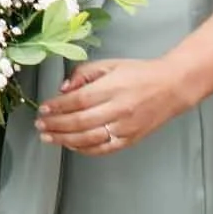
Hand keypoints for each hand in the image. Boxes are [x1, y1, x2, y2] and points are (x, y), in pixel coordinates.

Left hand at [33, 57, 194, 154]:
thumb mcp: (110, 64)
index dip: (58, 106)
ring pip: (89, 138)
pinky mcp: (131, 139)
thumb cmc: (139, 73)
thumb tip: (63, 89)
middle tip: (40, 125)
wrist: (172, 87)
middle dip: (56, 125)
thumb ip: (84, 73)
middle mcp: (119, 109)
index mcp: (112, 88)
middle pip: (80, 121)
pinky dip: (84, 149)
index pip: (78, 100)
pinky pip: (104, 149)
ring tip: (48, 137)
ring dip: (65, 140)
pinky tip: (70, 145)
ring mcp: (125, 127)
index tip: (43, 109)